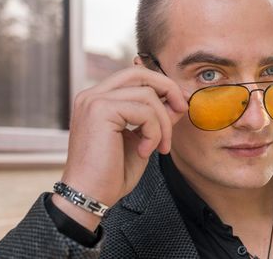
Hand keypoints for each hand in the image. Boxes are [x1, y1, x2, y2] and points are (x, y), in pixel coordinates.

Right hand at [52, 66, 187, 229]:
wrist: (89, 197)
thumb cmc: (112, 173)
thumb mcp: (142, 140)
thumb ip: (157, 118)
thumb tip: (179, 102)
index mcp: (98, 99)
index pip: (135, 76)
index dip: (162, 85)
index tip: (180, 103)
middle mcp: (92, 95)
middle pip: (140, 73)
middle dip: (168, 89)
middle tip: (182, 109)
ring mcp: (94, 101)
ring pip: (148, 95)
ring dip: (163, 123)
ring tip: (160, 147)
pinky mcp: (100, 111)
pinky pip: (144, 112)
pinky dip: (154, 133)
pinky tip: (145, 152)